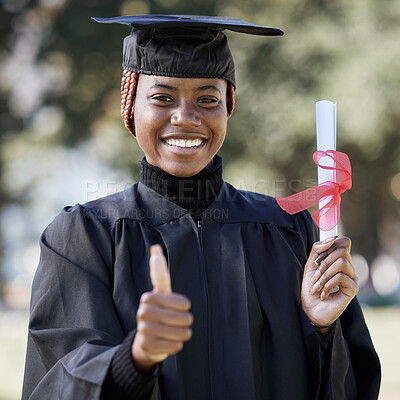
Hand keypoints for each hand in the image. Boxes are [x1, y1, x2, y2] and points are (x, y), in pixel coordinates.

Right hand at [132, 245, 192, 372]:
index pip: (183, 303)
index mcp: (148, 297)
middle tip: (179, 322)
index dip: (185, 307)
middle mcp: (143, 312)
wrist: (145, 340)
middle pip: (183, 319)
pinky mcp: (147, 346)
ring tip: (176, 332)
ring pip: (180, 334)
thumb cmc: (158, 311)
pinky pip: (174, 346)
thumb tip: (155, 247)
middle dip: (186, 322)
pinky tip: (169, 342)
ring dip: (182, 334)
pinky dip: (176, 345)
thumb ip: (159, 272)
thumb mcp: (160, 292)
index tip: (180, 306)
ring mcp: (143, 330)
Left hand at [301, 237, 358, 332]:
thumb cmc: (311, 287)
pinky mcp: (353, 288)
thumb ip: (318, 249)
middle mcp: (348, 267)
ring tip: (317, 286)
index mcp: (338, 259)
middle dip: (324, 262)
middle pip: (342, 249)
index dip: (330, 245)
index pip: (344, 242)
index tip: (317, 259)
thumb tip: (332, 238)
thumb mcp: (310, 265)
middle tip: (314, 277)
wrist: (310, 309)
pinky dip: (328, 285)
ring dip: (324, 275)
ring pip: (342, 262)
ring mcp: (352, 277)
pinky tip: (323, 294)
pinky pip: (341, 277)